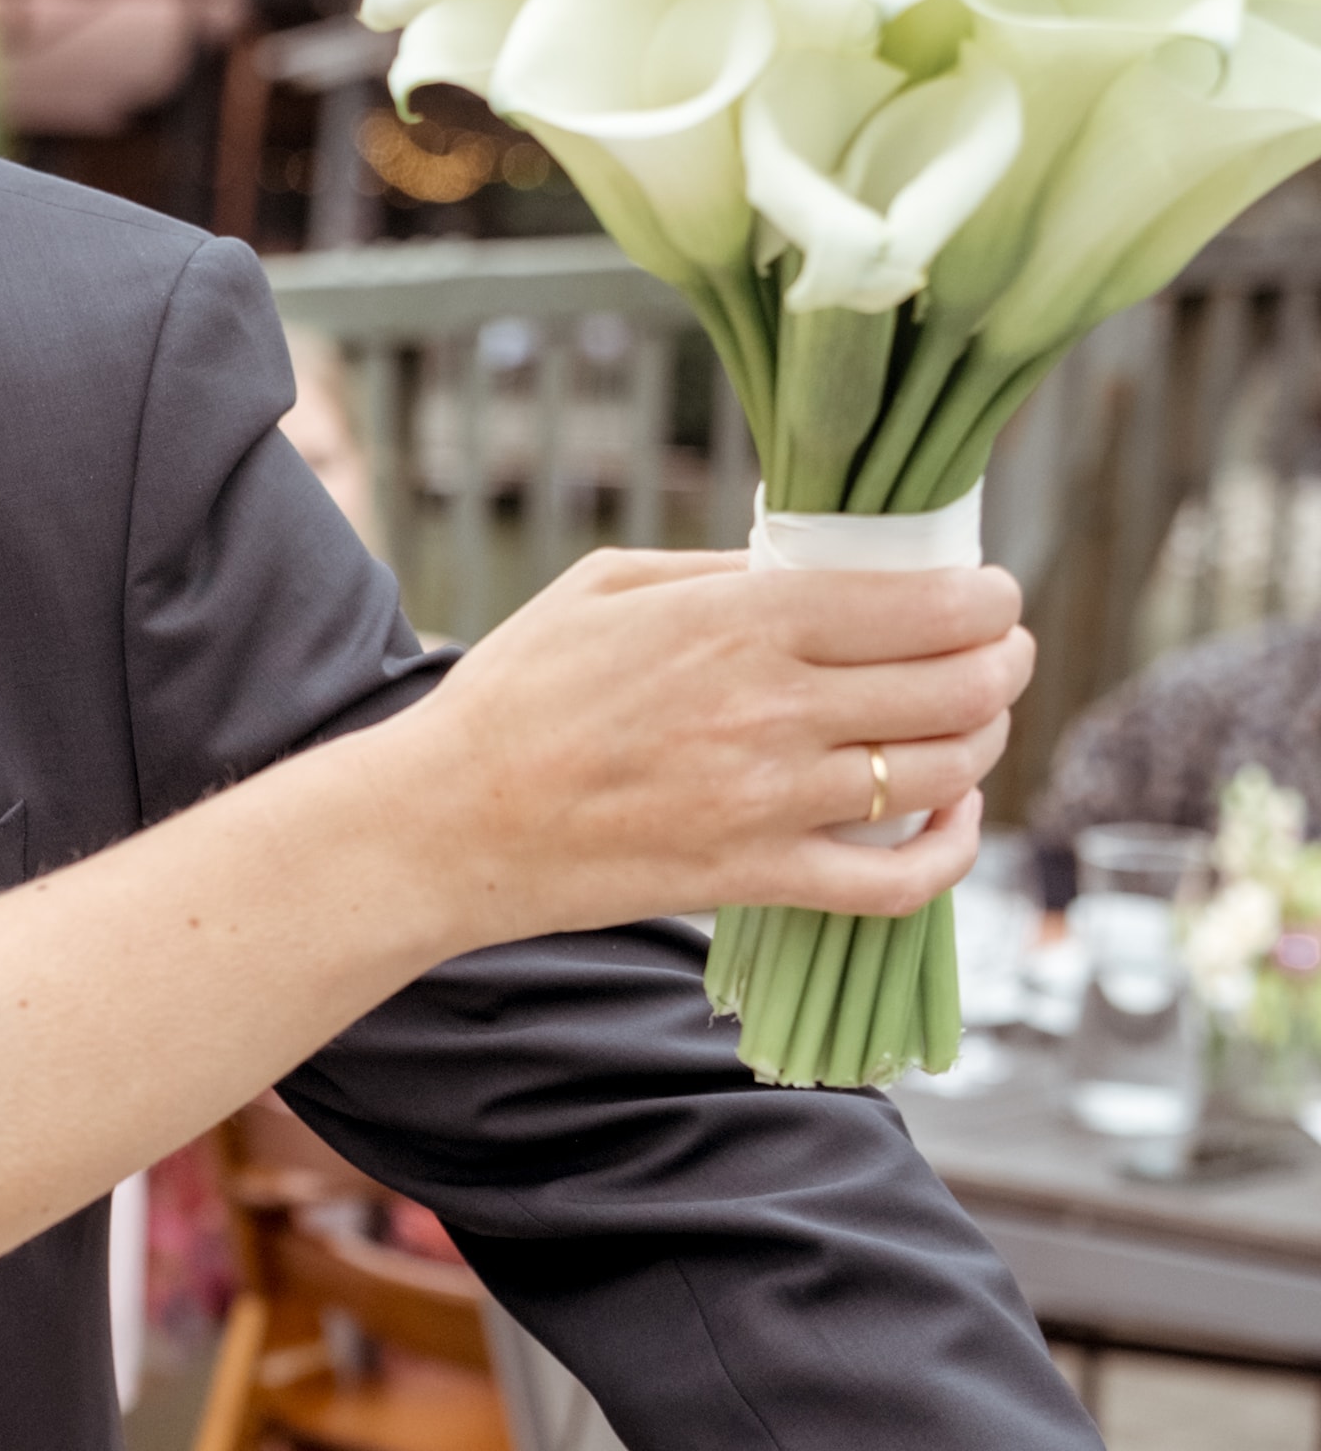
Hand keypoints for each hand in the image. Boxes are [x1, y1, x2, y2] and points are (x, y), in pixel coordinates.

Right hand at [406, 541, 1029, 944]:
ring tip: (975, 727)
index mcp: (740, 620)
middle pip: (957, 684)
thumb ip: (722, 570)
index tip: (990, 596)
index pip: (925, 604)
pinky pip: (897, 881)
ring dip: (984, 745)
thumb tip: (817, 570)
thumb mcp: (607, 586)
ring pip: (943, 772)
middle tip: (1002, 655)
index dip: (986, 598)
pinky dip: (949, 852)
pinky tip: (949, 821)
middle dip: (1004, 663)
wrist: (445, 822)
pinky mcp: (754, 879)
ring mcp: (769, 802)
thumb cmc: (516, 694)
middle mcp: (771, 709)